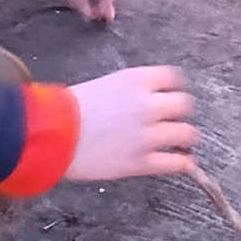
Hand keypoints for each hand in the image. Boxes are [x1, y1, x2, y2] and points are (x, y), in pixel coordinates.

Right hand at [65, 66, 198, 181]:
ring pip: (187, 134)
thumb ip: (132, 89)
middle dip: (181, 112)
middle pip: (185, 104)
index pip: (174, 78)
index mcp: (137, 80)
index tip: (172, 95)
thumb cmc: (68, 109)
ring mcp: (148, 135)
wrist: (52, 135)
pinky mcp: (142, 162)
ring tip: (178, 143)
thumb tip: (147, 100)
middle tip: (173, 120)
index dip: (174, 88)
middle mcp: (147, 104)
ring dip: (184, 138)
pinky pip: (177, 163)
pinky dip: (182, 163)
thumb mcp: (104, 84)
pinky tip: (180, 162)